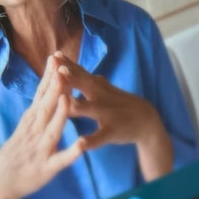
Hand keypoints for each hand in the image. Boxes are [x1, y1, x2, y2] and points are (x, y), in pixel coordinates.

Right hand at [0, 53, 84, 198]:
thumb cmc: (15, 153)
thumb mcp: (24, 127)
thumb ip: (37, 109)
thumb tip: (47, 87)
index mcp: (30, 121)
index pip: (40, 94)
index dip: (48, 76)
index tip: (56, 57)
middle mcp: (33, 131)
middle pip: (45, 105)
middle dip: (55, 86)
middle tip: (63, 66)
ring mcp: (39, 150)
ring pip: (52, 129)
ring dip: (60, 114)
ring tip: (68, 98)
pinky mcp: (46, 169)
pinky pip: (60, 161)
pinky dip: (70, 153)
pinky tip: (81, 146)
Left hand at [58, 55, 173, 180]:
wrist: (145, 119)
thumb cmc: (116, 102)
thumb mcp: (101, 87)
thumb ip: (83, 77)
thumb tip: (64, 63)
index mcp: (95, 86)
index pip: (79, 72)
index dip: (66, 64)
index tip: (53, 55)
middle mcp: (100, 96)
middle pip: (84, 84)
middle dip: (70, 77)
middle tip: (56, 69)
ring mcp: (107, 113)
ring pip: (90, 109)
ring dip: (78, 106)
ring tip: (66, 104)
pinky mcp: (113, 131)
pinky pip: (101, 136)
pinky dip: (91, 140)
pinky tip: (81, 143)